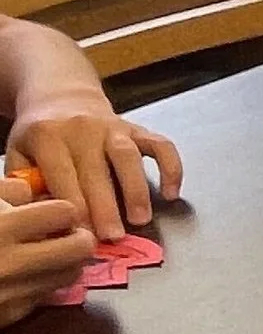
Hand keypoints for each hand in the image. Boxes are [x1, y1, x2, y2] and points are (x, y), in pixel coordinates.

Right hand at [0, 186, 94, 324]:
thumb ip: (9, 190)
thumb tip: (36, 191)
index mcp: (4, 228)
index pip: (66, 212)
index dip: (64, 209)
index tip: (57, 212)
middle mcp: (13, 263)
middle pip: (80, 248)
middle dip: (79, 237)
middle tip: (68, 233)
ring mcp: (13, 293)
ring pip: (71, 275)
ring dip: (67, 262)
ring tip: (49, 254)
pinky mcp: (11, 316)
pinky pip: (47, 297)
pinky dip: (45, 284)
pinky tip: (30, 275)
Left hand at [6, 96, 182, 239]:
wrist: (62, 95)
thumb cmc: (39, 134)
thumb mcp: (18, 153)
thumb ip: (25, 184)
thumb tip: (42, 218)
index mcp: (48, 135)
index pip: (63, 175)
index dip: (73, 207)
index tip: (80, 235)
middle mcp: (83, 129)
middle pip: (96, 171)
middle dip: (106, 207)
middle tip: (111, 237)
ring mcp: (113, 127)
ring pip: (128, 157)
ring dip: (136, 190)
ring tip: (140, 219)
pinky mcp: (137, 128)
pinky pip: (160, 145)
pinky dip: (171, 167)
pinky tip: (172, 193)